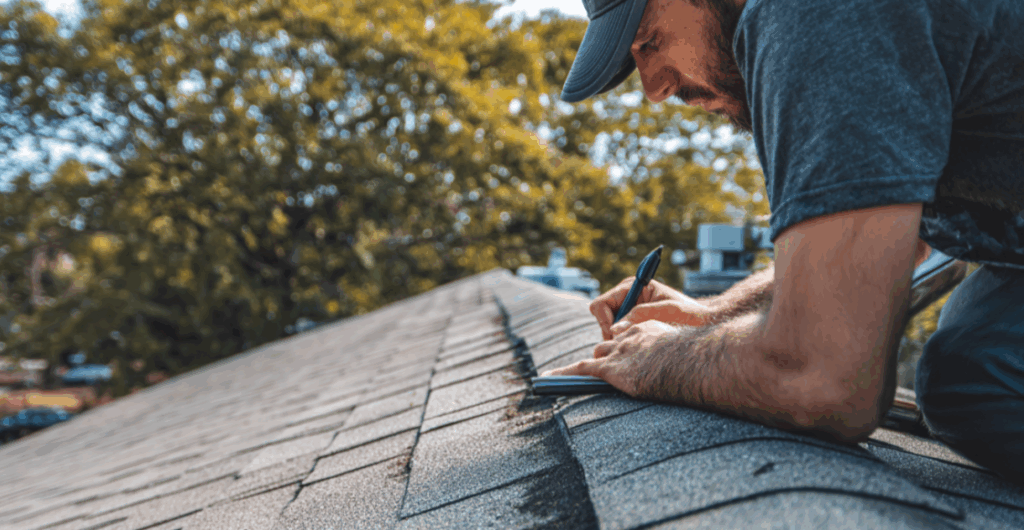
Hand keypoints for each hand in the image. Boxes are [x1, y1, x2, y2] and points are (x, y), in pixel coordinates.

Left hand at [541, 320, 681, 397]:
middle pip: (610, 344)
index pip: (628, 335)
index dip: (625, 346)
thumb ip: (676, 353)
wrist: (687, 362)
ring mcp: (619, 352)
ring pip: (598, 355)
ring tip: (576, 375)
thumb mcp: (687, 352)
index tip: (629, 354)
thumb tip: (687, 371)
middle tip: (611, 368)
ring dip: (591, 365)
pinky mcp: (611, 368)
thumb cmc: (694, 360)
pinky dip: (564, 373)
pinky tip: (549, 378)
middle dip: (607, 355)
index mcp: (647, 330)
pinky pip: (582, 369)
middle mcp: (630, 338)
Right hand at [590, 278, 711, 339]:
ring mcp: (627, 312)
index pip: (601, 304)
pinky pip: (617, 338)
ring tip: (639, 346)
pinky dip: (624, 344)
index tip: (617, 336)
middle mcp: (626, 297)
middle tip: (629, 345)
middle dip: (610, 334)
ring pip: (607, 331)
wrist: (703, 323)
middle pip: (601, 319)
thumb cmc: (690, 313)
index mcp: (632, 287)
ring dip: (618, 340)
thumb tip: (615, 329)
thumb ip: (641, 316)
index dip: (605, 322)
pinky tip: (640, 348)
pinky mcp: (631, 325)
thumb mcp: (667, 312)